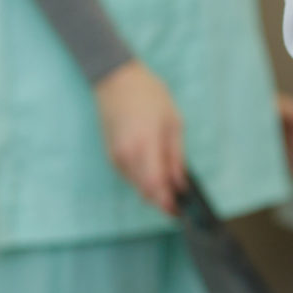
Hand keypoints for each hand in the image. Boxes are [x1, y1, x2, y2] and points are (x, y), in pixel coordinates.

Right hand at [94, 60, 185, 214]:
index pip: (155, 186)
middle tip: (180, 203)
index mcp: (144, 146)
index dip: (168, 203)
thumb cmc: (149, 96)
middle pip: (145, 191)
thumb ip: (176, 156)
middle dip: (162, 200)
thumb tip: (180, 183)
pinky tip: (156, 171)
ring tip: (172, 186)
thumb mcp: (173, 122)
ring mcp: (116, 158)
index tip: (181, 212)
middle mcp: (126, 156)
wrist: (116, 81)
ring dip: (153, 190)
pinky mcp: (111, 156)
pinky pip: (130, 176)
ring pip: (137, 185)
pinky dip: (144, 179)